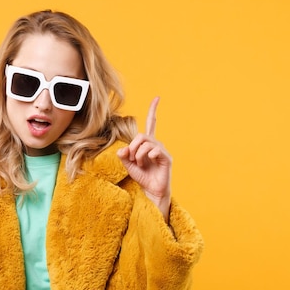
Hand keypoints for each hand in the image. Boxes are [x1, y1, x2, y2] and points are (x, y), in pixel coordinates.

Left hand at [117, 97, 171, 222]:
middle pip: (142, 135)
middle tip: (131, 159)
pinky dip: (147, 156)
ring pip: (146, 143)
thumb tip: (123, 149)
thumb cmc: (142, 177)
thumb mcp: (128, 165)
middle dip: (133, 146)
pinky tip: (147, 163)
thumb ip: (124, 156)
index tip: (157, 98)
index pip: (151, 123)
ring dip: (138, 154)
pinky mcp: (166, 158)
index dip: (153, 111)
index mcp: (148, 144)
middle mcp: (156, 144)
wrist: (151, 191)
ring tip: (139, 164)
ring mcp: (162, 150)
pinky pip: (155, 150)